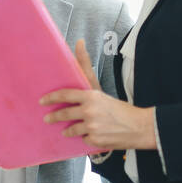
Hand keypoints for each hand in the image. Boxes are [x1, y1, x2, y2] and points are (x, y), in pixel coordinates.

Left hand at [40, 40, 156, 150]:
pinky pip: (83, 139)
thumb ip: (85, 66)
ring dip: (67, 130)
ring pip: (71, 129)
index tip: (42, 101)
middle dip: (53, 117)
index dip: (51, 98)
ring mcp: (92, 127)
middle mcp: (89, 111)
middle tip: (47, 118)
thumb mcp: (100, 88)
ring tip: (66, 130)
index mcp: (91, 96)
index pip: (65, 95)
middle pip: (64, 114)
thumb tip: (79, 42)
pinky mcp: (95, 140)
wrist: (140, 126)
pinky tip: (90, 135)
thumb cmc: (118, 107)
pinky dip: (85, 138)